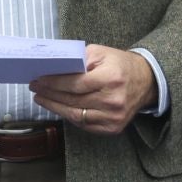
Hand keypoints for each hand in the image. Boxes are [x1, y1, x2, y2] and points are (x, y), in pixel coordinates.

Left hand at [30, 46, 156, 134]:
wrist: (146, 82)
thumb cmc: (120, 65)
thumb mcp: (102, 53)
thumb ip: (79, 59)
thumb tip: (54, 68)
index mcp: (111, 78)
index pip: (75, 83)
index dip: (54, 83)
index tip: (38, 79)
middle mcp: (113, 100)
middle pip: (73, 100)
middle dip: (50, 94)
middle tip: (35, 88)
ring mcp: (114, 117)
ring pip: (76, 115)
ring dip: (55, 107)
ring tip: (41, 98)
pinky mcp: (113, 128)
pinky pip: (84, 125)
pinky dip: (69, 116)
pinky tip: (58, 107)